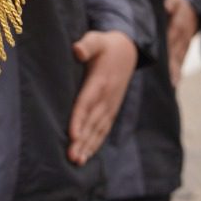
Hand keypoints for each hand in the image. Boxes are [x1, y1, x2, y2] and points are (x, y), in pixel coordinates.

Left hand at [67, 29, 137, 165]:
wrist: (128, 50)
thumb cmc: (105, 44)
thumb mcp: (97, 39)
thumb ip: (88, 44)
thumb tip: (77, 50)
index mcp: (100, 81)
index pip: (87, 102)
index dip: (80, 119)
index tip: (73, 135)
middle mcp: (107, 97)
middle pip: (93, 121)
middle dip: (83, 140)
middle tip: (72, 157)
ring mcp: (111, 105)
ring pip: (99, 129)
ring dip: (89, 146)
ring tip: (78, 161)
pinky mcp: (112, 109)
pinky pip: (104, 128)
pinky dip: (96, 143)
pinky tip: (87, 155)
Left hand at [162, 0, 198, 87]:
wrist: (194, 10)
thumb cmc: (179, 5)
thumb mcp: (175, 0)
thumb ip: (170, 2)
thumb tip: (166, 6)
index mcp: (179, 26)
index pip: (171, 39)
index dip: (167, 48)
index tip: (162, 58)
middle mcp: (182, 39)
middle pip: (176, 54)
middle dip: (172, 66)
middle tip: (169, 80)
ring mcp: (184, 46)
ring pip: (179, 60)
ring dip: (176, 72)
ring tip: (173, 84)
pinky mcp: (184, 50)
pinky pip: (181, 62)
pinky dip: (178, 72)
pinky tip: (175, 84)